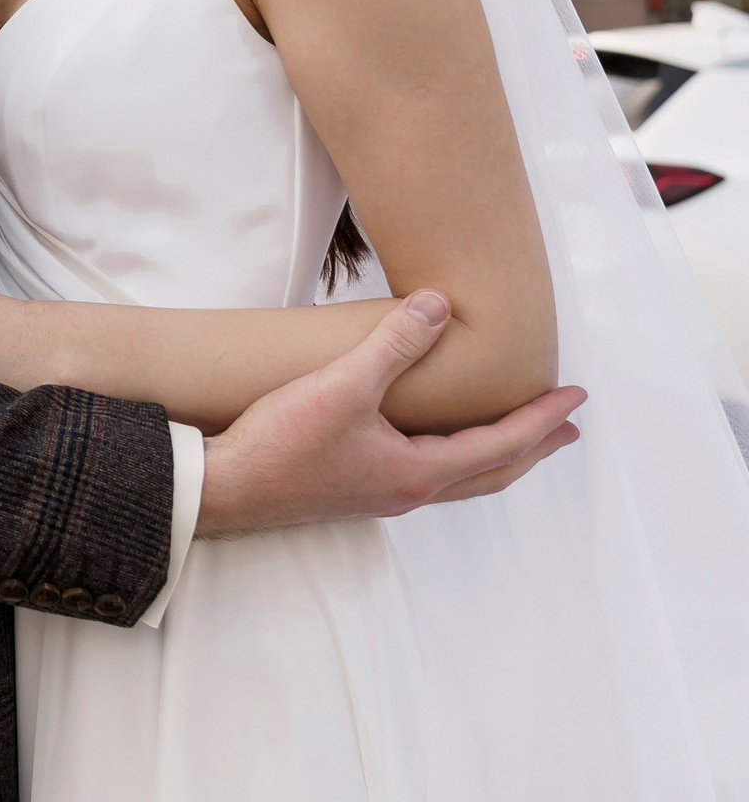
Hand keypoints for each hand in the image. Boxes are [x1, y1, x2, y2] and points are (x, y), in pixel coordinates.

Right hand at [195, 290, 583, 535]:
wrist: (224, 489)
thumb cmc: (281, 444)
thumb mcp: (342, 385)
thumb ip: (393, 345)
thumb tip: (438, 305)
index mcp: (419, 471)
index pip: (501, 444)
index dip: (542, 419)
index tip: (577, 399)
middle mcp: (408, 490)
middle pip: (491, 472)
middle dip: (533, 448)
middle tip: (567, 429)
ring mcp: (380, 495)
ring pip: (459, 478)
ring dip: (495, 456)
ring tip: (511, 436)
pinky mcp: (353, 491)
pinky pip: (426, 476)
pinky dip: (453, 458)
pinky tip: (430, 443)